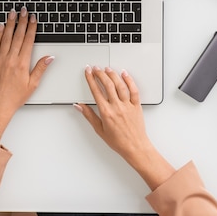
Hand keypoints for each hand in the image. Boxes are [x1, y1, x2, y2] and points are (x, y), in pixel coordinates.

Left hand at [0, 7, 52, 143]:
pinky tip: (0, 27)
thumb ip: (41, 68)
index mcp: (22, 64)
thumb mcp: (33, 84)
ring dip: (10, 24)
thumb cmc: (15, 97)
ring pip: (5, 37)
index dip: (31, 28)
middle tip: (24, 11)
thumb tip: (49, 57)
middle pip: (17, 35)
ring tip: (12, 13)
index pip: (28, 41)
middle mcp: (10, 59)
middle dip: (21, 21)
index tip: (33, 19)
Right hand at [75, 66, 173, 189]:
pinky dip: (129, 80)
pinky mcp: (137, 106)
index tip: (87, 72)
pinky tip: (125, 74)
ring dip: (112, 74)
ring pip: (120, 85)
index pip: (96, 91)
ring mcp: (127, 105)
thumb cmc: (118, 141)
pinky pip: (134, 90)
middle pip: (107, 85)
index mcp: (106, 112)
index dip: (90, 79)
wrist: (135, 147)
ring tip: (107, 69)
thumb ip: (89, 116)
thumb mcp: (99, 130)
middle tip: (95, 68)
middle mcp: (117, 107)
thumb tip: (79, 106)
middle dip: (100, 74)